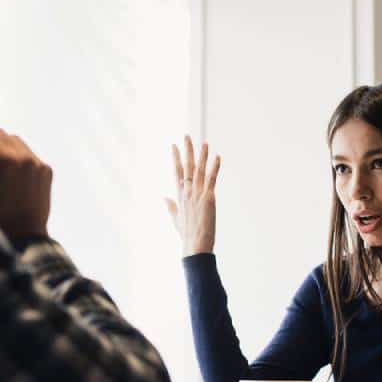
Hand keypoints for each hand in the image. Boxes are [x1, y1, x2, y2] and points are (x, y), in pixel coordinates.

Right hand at [0, 125, 51, 240]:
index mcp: (3, 158)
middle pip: (1, 134)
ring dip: (3, 145)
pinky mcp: (47, 172)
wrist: (23, 239)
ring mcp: (38, 164)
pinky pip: (30, 154)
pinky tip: (8, 170)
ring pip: (17, 142)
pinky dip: (18, 156)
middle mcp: (24, 156)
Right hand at [165, 135, 220, 256]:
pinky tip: (217, 156)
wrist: (195, 245)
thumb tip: (164, 197)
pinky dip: (215, 167)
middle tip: (186, 136)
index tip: (174, 146)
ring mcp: (197, 194)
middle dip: (186, 150)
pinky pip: (212, 179)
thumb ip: (170, 206)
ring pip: (199, 170)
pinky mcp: (209, 198)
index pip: (176, 172)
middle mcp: (187, 192)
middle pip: (186, 167)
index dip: (175, 158)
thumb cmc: (186, 234)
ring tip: (204, 142)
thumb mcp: (175, 218)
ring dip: (202, 155)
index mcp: (180, 196)